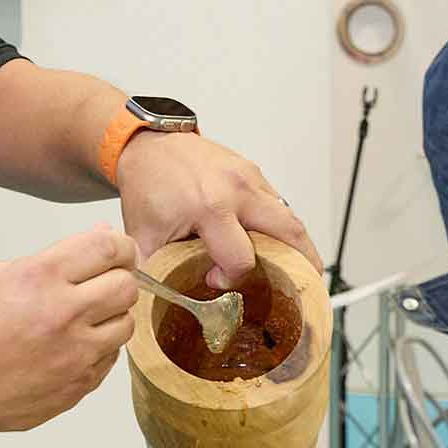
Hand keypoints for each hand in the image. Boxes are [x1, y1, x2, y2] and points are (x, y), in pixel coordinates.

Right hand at [0, 226, 139, 432]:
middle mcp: (64, 314)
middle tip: (104, 283)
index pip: (110, 248)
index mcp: (42, 277)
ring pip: (126, 325)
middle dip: (119, 279)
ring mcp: (74, 354)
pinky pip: (110, 359)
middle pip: (127, 286)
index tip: (120, 251)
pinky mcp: (78, 385)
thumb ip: (54, 256)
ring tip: (85, 317)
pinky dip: (99, 349)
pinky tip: (72, 346)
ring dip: (112, 317)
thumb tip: (98, 239)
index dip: (121, 246)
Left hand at [115, 132, 322, 289]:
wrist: (149, 144)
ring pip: (290, 217)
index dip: (231, 278)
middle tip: (302, 285)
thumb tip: (160, 302)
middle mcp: (236, 189)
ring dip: (297, 245)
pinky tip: (277, 242)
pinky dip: (281, 226)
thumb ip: (156, 271)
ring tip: (300, 269)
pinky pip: (278, 203)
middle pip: (289, 233)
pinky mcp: (253, 172)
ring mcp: (249, 177)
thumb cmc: (148, 184)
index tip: (215, 279)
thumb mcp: (144, 235)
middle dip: (301, 264)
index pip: (241, 259)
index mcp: (209, 207)